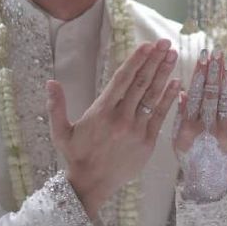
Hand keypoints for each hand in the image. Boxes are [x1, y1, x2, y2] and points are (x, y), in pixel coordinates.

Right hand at [47, 39, 179, 215]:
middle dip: (154, 60)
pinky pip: (160, 115)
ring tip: (172, 55)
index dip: (136, 60)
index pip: (122, 79)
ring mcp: (136, 129)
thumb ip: (56, 106)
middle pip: (141, 83)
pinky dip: (169, 98)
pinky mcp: (147, 141)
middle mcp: (121, 117)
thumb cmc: (76, 156)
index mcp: (101, 111)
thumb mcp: (60, 132)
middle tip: (164, 42)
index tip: (147, 45)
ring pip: (152, 96)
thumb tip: (50, 82)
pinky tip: (176, 82)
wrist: (91, 185)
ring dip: (164, 73)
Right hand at [172, 49, 226, 201]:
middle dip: (213, 70)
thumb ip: (180, 115)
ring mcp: (223, 133)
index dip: (199, 73)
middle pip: (211, 93)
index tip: (202, 57)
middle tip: (216, 51)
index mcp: (188, 127)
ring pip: (225, 100)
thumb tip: (182, 90)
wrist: (207, 185)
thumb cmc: (189, 159)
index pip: (195, 93)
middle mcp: (206, 129)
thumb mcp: (177, 139)